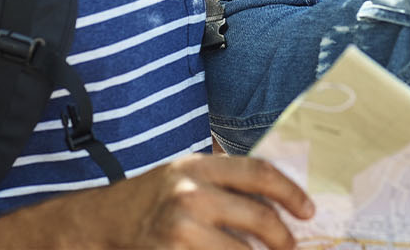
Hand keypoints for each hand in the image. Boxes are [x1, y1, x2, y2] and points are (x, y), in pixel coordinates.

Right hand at [83, 153, 313, 249]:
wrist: (102, 222)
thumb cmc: (152, 199)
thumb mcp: (186, 176)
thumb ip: (226, 183)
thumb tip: (280, 203)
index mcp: (199, 166)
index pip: (260, 173)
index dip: (291, 193)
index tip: (307, 211)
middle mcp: (191, 194)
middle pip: (260, 217)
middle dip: (283, 238)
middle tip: (289, 247)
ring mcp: (181, 228)